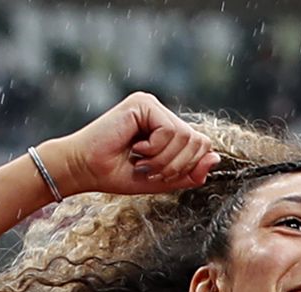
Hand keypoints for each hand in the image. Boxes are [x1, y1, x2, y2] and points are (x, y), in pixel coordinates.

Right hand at [39, 92, 219, 198]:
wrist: (84, 170)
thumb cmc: (115, 174)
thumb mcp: (160, 180)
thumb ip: (188, 173)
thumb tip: (216, 159)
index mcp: (166, 128)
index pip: (201, 144)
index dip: (189, 167)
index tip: (160, 177)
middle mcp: (161, 113)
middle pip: (198, 140)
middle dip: (177, 166)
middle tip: (150, 171)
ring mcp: (152, 105)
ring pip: (185, 136)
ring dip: (164, 160)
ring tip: (142, 161)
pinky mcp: (143, 103)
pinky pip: (169, 130)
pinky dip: (155, 149)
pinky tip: (135, 148)